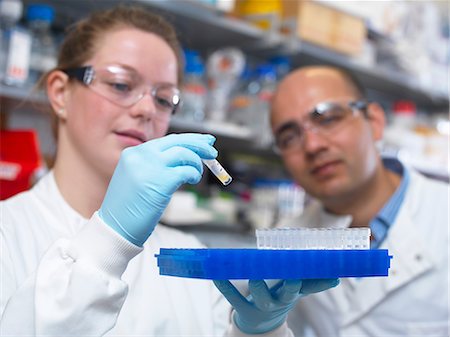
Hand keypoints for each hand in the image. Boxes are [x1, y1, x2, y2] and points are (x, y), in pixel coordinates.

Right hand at [99, 133, 216, 245]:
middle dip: (199, 144)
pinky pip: (187, 171)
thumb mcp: (135, 179)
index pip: (167, 141)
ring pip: (184, 154)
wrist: (114, 228)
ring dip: (197, 163)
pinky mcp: (161, 181)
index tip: (202, 142)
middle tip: (212, 151)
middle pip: (178, 141)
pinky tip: (193, 180)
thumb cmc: (126, 209)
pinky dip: (194, 174)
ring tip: (198, 174)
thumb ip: (153, 166)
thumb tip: (183, 159)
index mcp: (133, 153)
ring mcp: (150, 167)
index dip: (188, 140)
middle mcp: (141, 155)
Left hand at [214, 278, 338, 333]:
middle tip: (292, 276)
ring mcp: (259, 306)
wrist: (261, 322)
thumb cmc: (281, 297)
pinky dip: (225, 287)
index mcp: (291, 295)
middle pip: (285, 296)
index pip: (303, 289)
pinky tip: (216, 275)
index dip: (312, 282)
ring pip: (260, 298)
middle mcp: (277, 302)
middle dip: (289, 287)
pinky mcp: (242, 309)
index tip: (324, 273)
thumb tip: (336, 276)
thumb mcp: (298, 292)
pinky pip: (233, 299)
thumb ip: (314, 283)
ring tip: (254, 275)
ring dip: (257, 286)